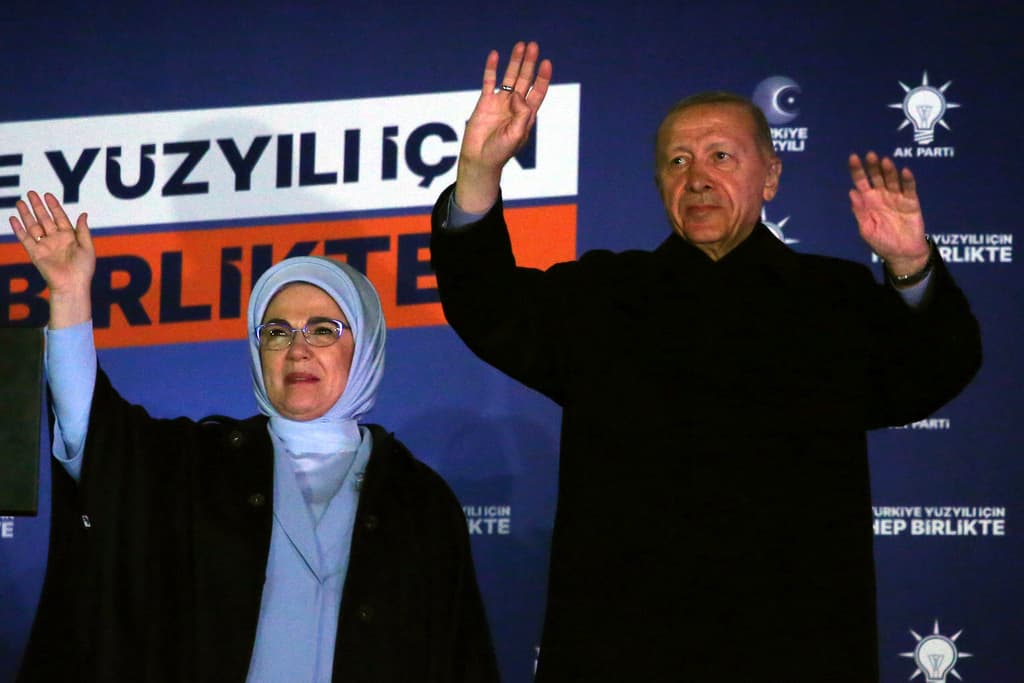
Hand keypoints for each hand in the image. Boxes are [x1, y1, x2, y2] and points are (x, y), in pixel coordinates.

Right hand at [9, 191, 93, 327]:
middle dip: (38, 206)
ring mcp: (44, 246)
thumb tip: (83, 214)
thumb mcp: (87, 247)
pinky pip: (25, 239)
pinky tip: (13, 219)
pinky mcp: (35, 253)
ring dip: (26, 214)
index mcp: (69, 237)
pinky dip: (19, 229)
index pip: (60, 218)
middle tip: (31, 193)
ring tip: (20, 202)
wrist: (72, 285)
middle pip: (44, 219)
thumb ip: (84, 230)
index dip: (54, 206)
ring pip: (33, 226)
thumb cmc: (84, 269)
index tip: (48, 195)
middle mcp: (55, 239)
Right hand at [454, 41, 552, 212]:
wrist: (480, 159)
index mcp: (526, 115)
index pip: (538, 91)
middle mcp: (515, 106)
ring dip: (515, 62)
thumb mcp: (518, 135)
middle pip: (525, 79)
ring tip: (520, 45)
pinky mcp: (485, 102)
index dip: (542, 77)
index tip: (546, 63)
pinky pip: (489, 81)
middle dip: (529, 63)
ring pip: (509, 77)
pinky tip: (495, 55)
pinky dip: (492, 68)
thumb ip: (522, 114)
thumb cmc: (501, 152)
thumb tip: (518, 95)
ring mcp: (500, 103)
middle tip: (533, 46)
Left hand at [848, 152, 929, 275]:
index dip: (857, 170)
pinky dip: (907, 180)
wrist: (902, 254)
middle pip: (877, 177)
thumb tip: (851, 192)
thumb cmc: (881, 242)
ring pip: (892, 180)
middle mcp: (882, 196)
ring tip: (885, 161)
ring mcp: (897, 197)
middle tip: (870, 155)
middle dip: (873, 167)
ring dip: (889, 170)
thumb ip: (860, 211)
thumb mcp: (866, 229)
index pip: (861, 182)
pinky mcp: (911, 202)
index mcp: (868, 201)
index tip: (853, 157)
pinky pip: (909, 189)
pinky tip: (904, 171)